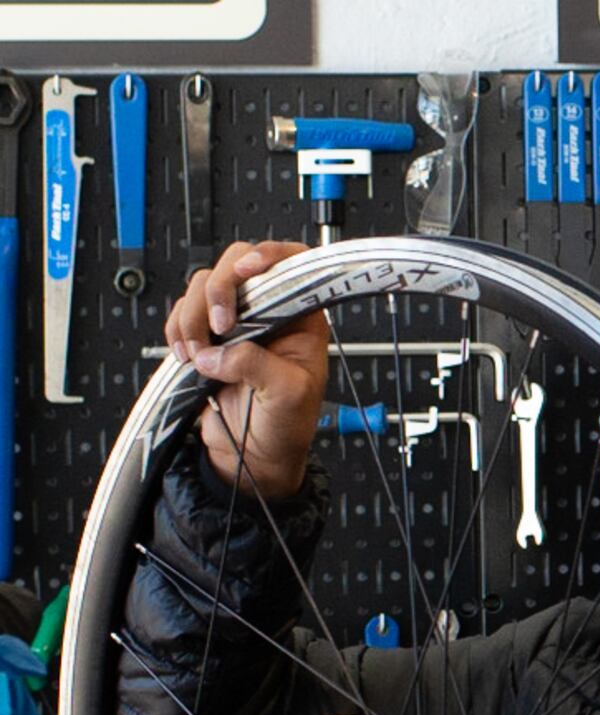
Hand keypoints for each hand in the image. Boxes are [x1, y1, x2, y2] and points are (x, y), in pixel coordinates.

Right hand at [165, 241, 327, 501]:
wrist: (256, 456)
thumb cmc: (286, 426)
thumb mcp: (287, 395)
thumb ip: (257, 366)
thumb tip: (218, 352)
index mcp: (302, 316)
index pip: (291, 262)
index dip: (269, 254)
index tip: (248, 270)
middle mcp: (270, 311)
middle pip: (235, 264)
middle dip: (218, 289)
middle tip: (219, 325)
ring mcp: (236, 320)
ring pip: (202, 286)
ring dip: (192, 315)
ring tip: (198, 355)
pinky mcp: (207, 335)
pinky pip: (183, 312)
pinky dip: (177, 329)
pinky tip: (186, 356)